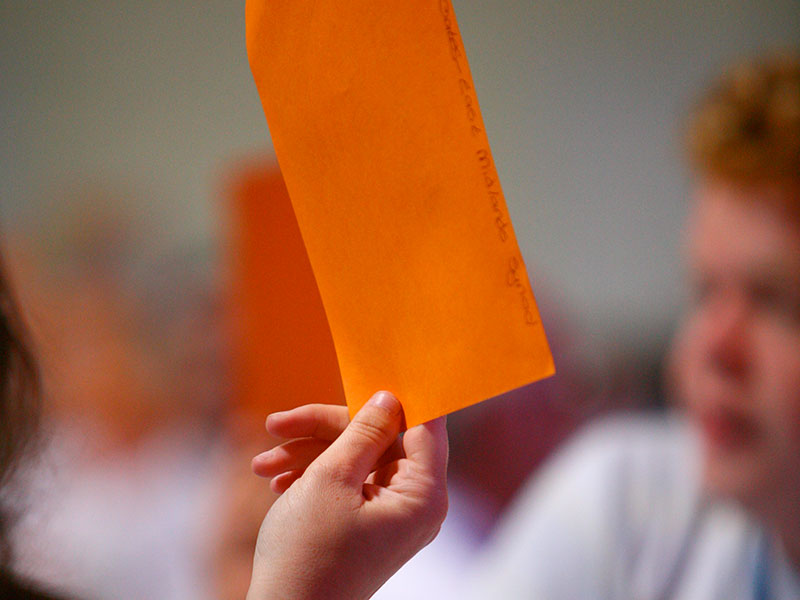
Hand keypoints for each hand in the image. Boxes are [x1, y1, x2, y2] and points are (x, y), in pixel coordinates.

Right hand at [247, 391, 448, 599]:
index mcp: (424, 494)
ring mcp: (392, 516)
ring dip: (309, 454)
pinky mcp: (369, 525)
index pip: (422, 425)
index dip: (395, 397)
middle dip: (325, 430)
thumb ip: (364, 432)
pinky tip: (276, 482)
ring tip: (261, 464)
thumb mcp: (332, 479)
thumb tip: (388, 398)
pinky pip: (349, 485)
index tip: (368, 373)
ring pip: (357, 461)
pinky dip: (314, 477)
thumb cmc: (309, 553)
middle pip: (380, 440)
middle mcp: (416, 505)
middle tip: (279, 423)